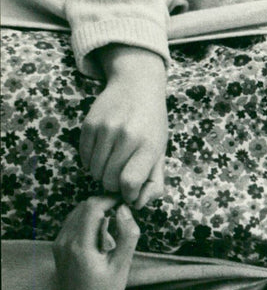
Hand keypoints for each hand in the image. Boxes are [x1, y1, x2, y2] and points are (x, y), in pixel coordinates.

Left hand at [53, 198, 139, 289]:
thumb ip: (128, 234)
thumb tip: (124, 209)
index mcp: (80, 246)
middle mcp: (64, 241)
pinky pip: (72, 223)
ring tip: (113, 226)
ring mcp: (58, 244)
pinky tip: (100, 235)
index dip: (111, 199)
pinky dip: (87, 221)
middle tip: (122, 215)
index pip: (93, 206)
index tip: (126, 203)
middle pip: (84, 206)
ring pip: (77, 212)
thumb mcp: (123, 265)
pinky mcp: (58, 248)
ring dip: (95, 212)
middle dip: (104, 205)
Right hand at [81, 45, 167, 208]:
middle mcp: (127, 136)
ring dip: (102, 172)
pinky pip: (83, 158)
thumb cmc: (151, 123)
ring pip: (94, 171)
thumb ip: (154, 181)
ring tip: (113, 160)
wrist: (137, 85)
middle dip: (114, 183)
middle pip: (109, 180)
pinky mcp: (89, 125)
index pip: (130, 183)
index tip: (130, 190)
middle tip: (121, 172)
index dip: (128, 194)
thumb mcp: (160, 149)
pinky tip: (103, 150)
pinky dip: (91, 161)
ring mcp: (106, 129)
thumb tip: (137, 204)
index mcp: (149, 145)